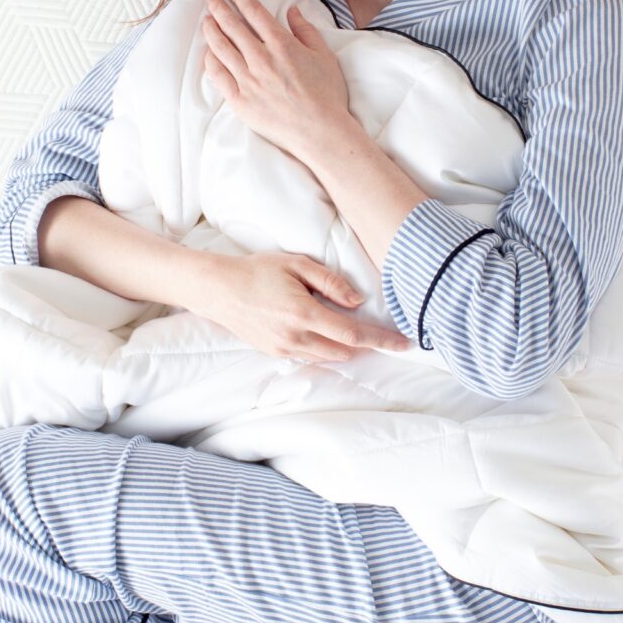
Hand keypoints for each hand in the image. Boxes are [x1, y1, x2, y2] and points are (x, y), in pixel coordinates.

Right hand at [196, 250, 409, 365]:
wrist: (218, 289)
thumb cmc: (257, 271)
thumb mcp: (297, 265)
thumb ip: (331, 282)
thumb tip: (358, 301)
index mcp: (304, 314)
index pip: (354, 335)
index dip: (383, 340)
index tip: (404, 344)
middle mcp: (296, 338)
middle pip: (346, 352)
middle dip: (366, 344)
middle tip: (381, 331)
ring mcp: (285, 349)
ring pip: (329, 357)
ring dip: (345, 347)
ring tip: (347, 326)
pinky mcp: (276, 353)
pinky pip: (310, 356)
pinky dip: (324, 348)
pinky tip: (321, 330)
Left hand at [201, 0, 351, 161]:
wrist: (320, 131)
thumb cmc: (327, 95)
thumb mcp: (324, 56)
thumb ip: (306, 30)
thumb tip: (293, 10)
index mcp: (282, 45)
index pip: (254, 13)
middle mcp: (261, 59)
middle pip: (232, 26)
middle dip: (220, 9)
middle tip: (212, 0)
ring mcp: (247, 80)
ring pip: (221, 48)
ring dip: (211, 30)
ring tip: (207, 21)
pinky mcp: (239, 100)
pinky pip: (218, 75)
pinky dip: (211, 60)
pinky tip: (209, 53)